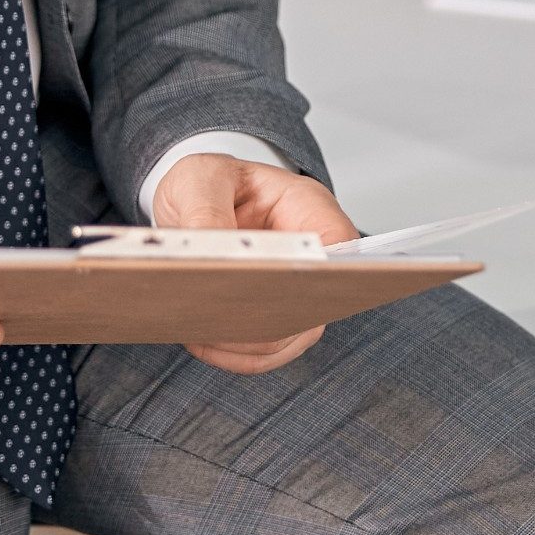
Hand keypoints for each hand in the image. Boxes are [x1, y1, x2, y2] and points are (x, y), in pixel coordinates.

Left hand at [151, 153, 355, 374]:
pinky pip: (267, 349)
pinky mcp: (275, 312)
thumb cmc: (208, 182)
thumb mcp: (198, 181)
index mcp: (308, 208)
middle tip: (219, 319)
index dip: (319, 279)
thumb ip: (205, 213)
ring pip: (291, 335)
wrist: (193, 198)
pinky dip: (235, 354)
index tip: (272, 292)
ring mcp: (298, 288)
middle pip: (316, 305)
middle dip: (268, 321)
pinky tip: (202, 340)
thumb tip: (212, 259)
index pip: (341, 251)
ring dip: (246, 344)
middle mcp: (314, 253)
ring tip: (202, 333)